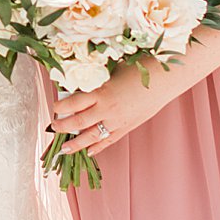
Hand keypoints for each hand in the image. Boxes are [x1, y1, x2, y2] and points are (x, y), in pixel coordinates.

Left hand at [46, 60, 170, 157]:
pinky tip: (90, 151)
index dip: (61, 106)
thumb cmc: (139, 67)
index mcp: (102, 92)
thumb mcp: (112, 70)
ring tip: (65, 149)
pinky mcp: (128, 126)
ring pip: (93, 136)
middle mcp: (108, 110)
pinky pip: (110, 140)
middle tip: (53, 127)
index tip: (54, 107)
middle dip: (64, 126)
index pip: (74, 103)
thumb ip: (96, 79)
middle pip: (79, 122)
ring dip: (77, 143)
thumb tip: (79, 83)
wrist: (166, 78)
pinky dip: (99, 146)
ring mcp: (118, 121)